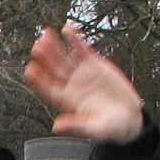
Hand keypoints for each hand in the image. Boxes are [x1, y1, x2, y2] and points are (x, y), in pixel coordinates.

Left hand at [20, 24, 145, 144]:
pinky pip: (80, 49)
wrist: (129, 117)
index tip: (31, 71)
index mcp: (66, 102)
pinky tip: (67, 29)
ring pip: (63, 56)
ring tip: (46, 34)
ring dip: (54, 46)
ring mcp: (80, 73)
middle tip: (37, 47)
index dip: (38, 80)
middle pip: (52, 69)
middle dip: (44, 58)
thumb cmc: (112, 128)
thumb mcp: (96, 130)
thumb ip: (77, 127)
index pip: (47, 89)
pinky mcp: (93, 64)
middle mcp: (69, 85)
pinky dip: (74, 39)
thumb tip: (56, 127)